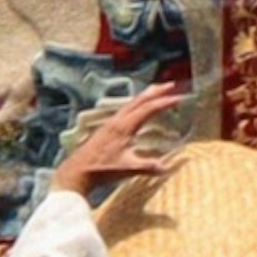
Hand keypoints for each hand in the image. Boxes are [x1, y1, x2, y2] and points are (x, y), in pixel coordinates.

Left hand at [52, 92, 186, 202]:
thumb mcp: (127, 169)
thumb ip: (146, 167)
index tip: (178, 98)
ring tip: (156, 90)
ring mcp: (110, 123)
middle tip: (170, 85)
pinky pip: (125, 109)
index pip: (147, 109)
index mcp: (124, 126)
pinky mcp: (106, 128)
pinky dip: (136, 104)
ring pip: (131, 103)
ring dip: (145, 96)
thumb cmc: (101, 169)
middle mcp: (117, 120)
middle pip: (139, 100)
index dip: (164, 102)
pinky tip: (137, 109)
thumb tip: (166, 167)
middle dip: (155, 92)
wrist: (77, 171)